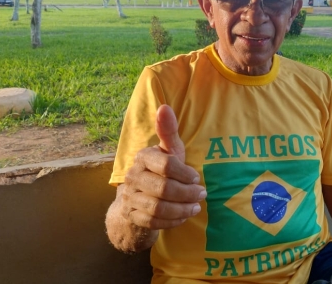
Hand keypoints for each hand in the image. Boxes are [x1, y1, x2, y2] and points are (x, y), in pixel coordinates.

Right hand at [121, 104, 206, 229]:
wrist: (135, 198)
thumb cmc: (159, 171)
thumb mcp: (167, 151)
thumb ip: (168, 131)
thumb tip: (165, 107)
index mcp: (143, 157)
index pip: (166, 165)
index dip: (185, 173)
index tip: (196, 178)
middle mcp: (132, 177)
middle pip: (163, 189)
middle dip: (187, 194)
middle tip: (201, 194)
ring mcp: (129, 198)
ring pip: (158, 208)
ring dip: (182, 209)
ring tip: (196, 207)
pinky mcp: (132, 216)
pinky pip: (153, 223)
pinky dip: (172, 221)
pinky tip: (183, 216)